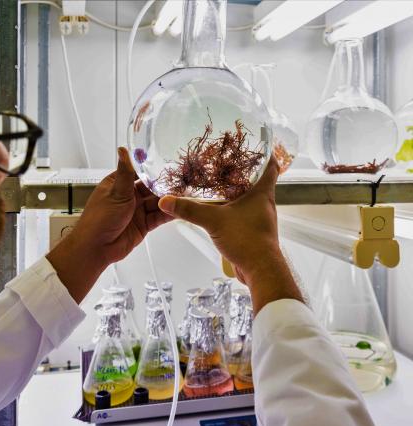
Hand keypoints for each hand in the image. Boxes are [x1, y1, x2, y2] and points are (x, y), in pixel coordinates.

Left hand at [47, 147, 170, 302]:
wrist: (96, 248)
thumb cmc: (99, 219)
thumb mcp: (116, 192)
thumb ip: (125, 173)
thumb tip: (123, 150)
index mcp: (118, 184)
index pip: (140, 173)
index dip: (154, 169)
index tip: (170, 164)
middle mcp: (128, 196)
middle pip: (151, 188)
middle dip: (165, 186)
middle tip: (182, 181)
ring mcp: (137, 211)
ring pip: (157, 202)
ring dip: (169, 200)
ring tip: (185, 194)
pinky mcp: (143, 225)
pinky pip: (158, 217)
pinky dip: (168, 213)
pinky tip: (179, 209)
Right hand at [158, 155, 302, 313]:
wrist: (259, 269)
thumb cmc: (247, 240)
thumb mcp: (214, 221)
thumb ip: (190, 210)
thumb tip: (167, 201)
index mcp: (262, 193)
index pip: (271, 166)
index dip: (267, 153)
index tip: (258, 144)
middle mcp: (264, 203)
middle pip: (259, 180)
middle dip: (246, 170)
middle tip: (229, 162)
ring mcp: (260, 217)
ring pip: (251, 197)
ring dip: (239, 190)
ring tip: (221, 182)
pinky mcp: (254, 230)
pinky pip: (244, 213)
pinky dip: (234, 208)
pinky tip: (220, 209)